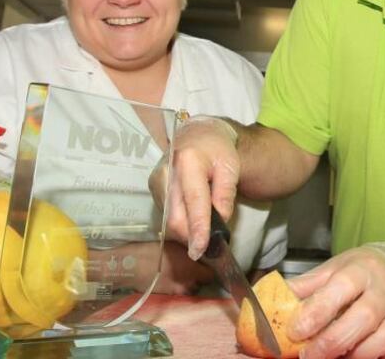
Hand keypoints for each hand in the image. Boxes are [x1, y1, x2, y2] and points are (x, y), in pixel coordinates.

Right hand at [153, 116, 240, 259]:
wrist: (197, 135)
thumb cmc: (217, 150)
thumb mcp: (230, 168)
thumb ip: (226, 194)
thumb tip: (220, 222)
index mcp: (188, 161)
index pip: (194, 201)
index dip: (198, 228)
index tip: (200, 249)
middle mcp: (166, 172)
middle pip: (175, 218)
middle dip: (192, 237)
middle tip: (210, 245)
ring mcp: (156, 181)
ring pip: (169, 221)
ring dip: (187, 232)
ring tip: (204, 227)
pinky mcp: (153, 189)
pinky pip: (166, 216)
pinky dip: (181, 223)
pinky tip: (193, 218)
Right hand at [153, 241, 215, 294]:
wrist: (133, 265)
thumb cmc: (154, 251)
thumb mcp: (176, 245)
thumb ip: (191, 252)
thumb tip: (200, 253)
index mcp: (193, 270)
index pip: (211, 275)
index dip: (209, 269)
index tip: (206, 264)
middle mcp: (189, 284)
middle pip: (201, 283)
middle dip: (198, 276)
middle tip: (191, 267)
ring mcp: (178, 292)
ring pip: (190, 289)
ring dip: (188, 283)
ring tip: (179, 273)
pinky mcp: (168, 296)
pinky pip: (179, 293)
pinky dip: (178, 287)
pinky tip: (170, 278)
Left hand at [287, 244, 384, 358]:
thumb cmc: (357, 273)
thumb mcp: (329, 271)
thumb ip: (303, 288)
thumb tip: (272, 305)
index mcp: (360, 270)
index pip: (341, 287)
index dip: (319, 310)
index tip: (296, 330)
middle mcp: (383, 290)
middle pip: (365, 316)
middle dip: (334, 340)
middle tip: (309, 355)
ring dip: (360, 354)